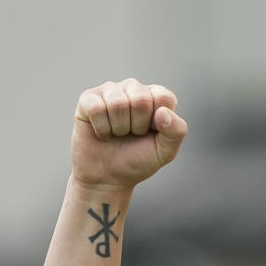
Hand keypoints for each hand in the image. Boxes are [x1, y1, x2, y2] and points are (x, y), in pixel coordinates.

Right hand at [70, 79, 187, 192]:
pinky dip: (101, 128)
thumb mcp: (165, 151)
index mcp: (155, 97)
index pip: (163, 98)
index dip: (157, 123)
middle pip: (140, 100)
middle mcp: (133, 88)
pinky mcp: (88, 99)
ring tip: (117, 134)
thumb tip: (163, 112)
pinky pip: (96, 107)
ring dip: (118, 128)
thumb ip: (176, 132)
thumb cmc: (137, 160)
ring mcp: (110, 91)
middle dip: (136, 126)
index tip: (150, 133)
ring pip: (117, 103)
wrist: (107, 177)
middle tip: (131, 135)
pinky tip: (102, 132)